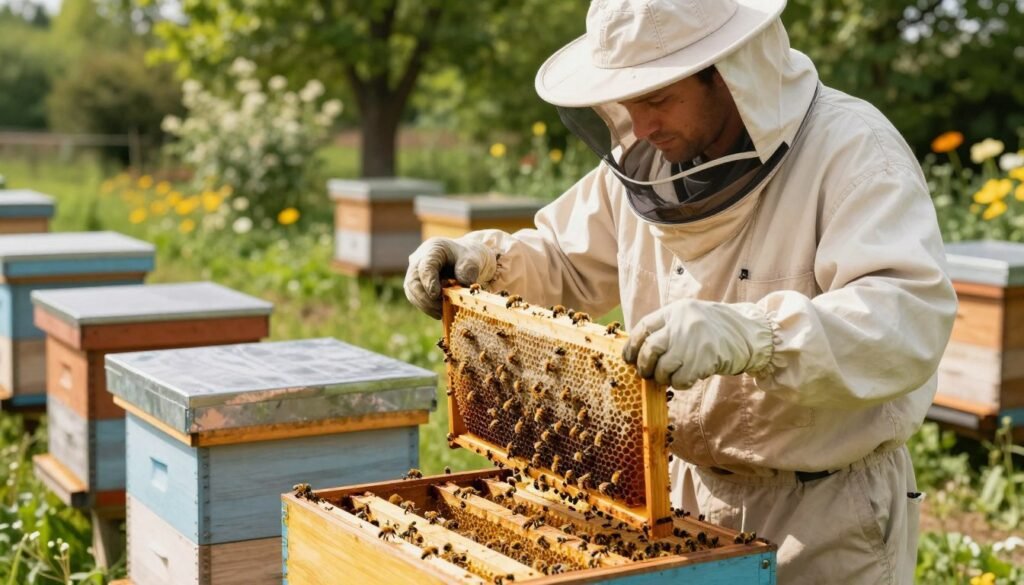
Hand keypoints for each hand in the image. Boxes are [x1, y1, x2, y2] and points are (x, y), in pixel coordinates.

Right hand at [404, 237, 496, 318]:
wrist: (465, 261)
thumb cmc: (468, 257)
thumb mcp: (472, 260)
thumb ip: (468, 270)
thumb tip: (463, 285)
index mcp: (433, 249)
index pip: (425, 266)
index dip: (429, 282)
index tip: (436, 295)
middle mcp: (419, 260)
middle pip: (413, 281)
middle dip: (425, 299)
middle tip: (440, 310)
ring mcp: (415, 273)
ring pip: (412, 292)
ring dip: (425, 306)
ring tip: (442, 314)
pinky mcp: (417, 285)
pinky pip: (416, 298)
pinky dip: (427, 307)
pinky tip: (440, 313)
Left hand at [622, 298, 772, 388]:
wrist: (749, 334)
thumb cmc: (716, 329)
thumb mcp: (690, 318)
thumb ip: (668, 328)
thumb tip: (641, 351)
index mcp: (675, 311)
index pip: (644, 327)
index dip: (632, 345)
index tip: (628, 358)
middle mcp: (681, 324)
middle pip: (650, 349)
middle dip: (644, 365)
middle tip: (646, 373)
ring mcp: (692, 342)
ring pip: (663, 367)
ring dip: (661, 377)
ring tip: (667, 378)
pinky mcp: (703, 360)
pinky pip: (680, 379)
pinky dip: (679, 384)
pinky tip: (685, 380)